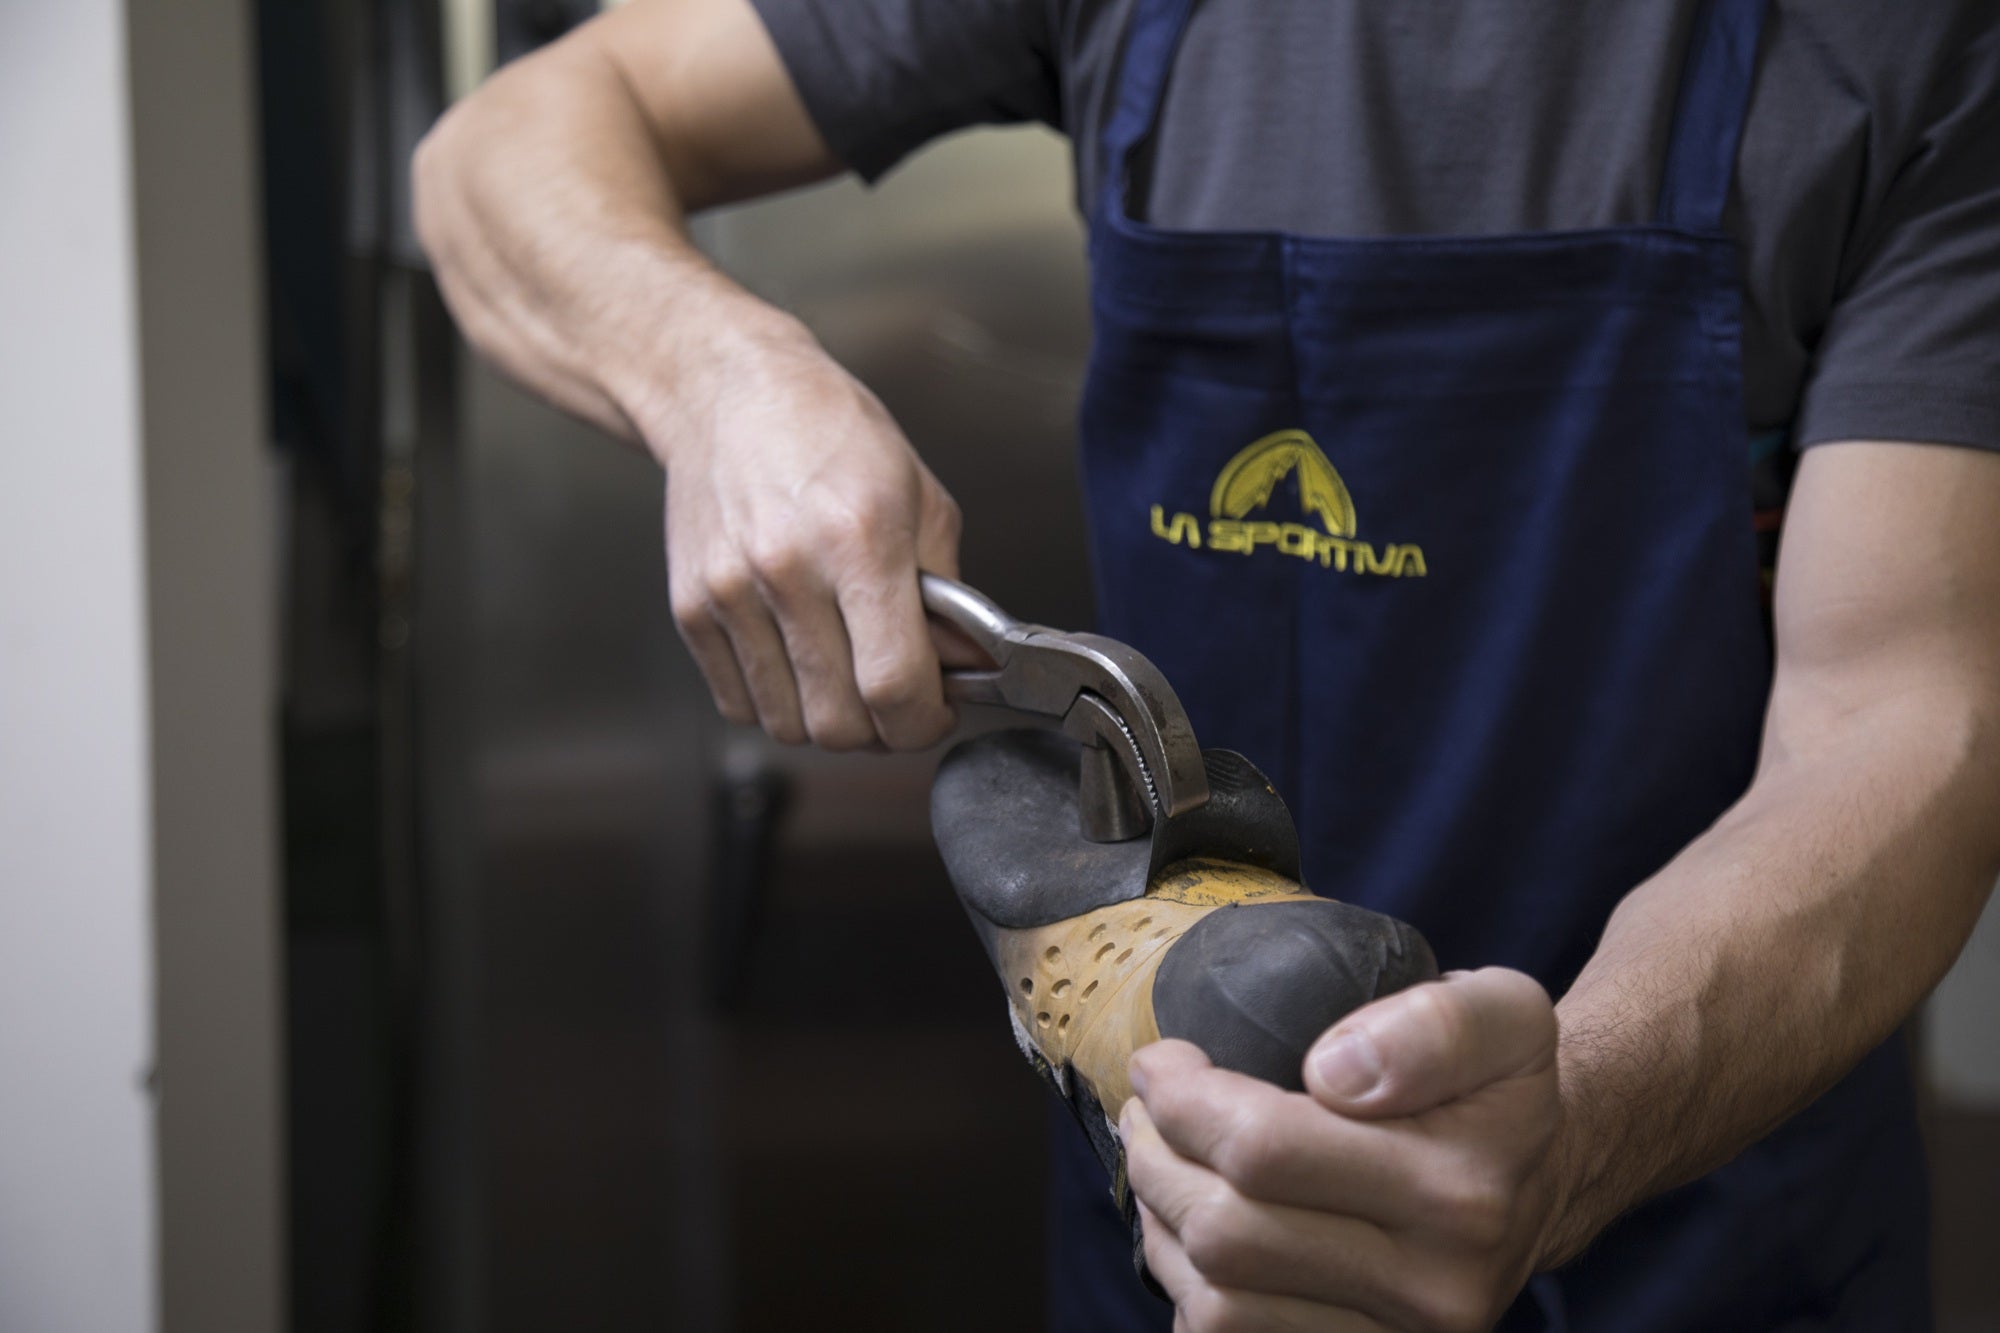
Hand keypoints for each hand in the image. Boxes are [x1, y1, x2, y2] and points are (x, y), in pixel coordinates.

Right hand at [657, 321, 964, 750]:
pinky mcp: (690, 608)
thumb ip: (947, 596)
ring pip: (788, 727)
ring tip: (844, 675)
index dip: (923, 723)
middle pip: (839, 723)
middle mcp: (788, 571)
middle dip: (880, 730)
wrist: (728, 395)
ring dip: (826, 720)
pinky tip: (798, 661)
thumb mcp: (920, 498)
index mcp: (860, 540)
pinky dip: (777, 703)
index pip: (893, 686)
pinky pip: (739, 705)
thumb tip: (963, 670)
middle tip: (894, 697)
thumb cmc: (831, 436)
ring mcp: (730, 594)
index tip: (934, 712)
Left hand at [1122, 968, 1563, 1331]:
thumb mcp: (1505, 1014)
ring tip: (1160, 1158)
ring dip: (1161, 1222)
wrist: (1537, 1186)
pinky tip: (1192, 1226)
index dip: (1185, 1099)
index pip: (1266, 1150)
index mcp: (1459, 1194)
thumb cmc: (1496, 1089)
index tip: (1165, 1060)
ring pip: (1214, 1302)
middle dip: (1157, 1156)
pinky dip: (1188, 1285)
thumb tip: (1333, 1072)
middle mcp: (1433, 1288)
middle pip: (1226, 1232)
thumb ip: (1435, 1025)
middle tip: (1148, 1106)